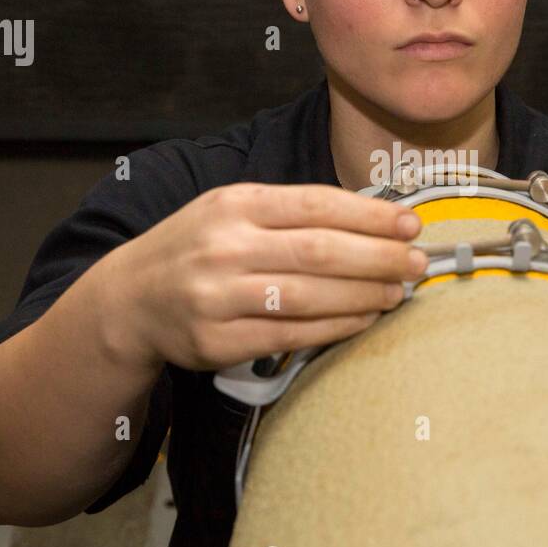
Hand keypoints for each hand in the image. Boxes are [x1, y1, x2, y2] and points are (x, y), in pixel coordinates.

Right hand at [107, 182, 425, 371]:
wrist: (130, 299)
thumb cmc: (198, 248)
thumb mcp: (232, 211)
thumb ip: (291, 213)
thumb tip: (374, 221)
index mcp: (234, 204)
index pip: (317, 205)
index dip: (371, 216)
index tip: (410, 225)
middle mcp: (225, 247)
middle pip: (320, 251)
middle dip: (379, 258)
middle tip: (417, 263)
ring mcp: (218, 297)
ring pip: (310, 296)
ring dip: (364, 295)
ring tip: (398, 292)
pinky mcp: (218, 342)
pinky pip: (291, 335)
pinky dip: (336, 328)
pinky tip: (363, 318)